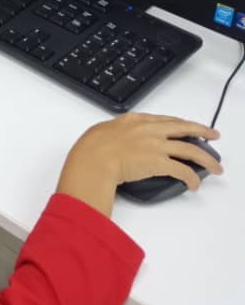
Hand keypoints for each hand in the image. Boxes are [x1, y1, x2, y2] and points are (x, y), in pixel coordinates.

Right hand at [57, 113, 221, 216]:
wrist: (93, 159)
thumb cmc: (91, 148)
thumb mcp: (101, 132)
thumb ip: (114, 133)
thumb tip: (114, 140)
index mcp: (133, 120)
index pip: (163, 120)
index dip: (178, 124)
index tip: (185, 126)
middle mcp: (149, 130)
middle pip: (183, 128)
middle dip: (201, 130)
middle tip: (212, 134)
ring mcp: (156, 145)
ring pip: (190, 149)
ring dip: (206, 159)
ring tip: (214, 166)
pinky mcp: (160, 163)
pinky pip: (183, 170)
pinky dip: (191, 178)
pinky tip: (194, 184)